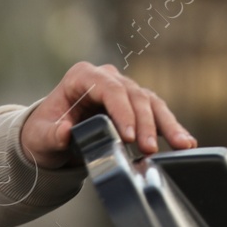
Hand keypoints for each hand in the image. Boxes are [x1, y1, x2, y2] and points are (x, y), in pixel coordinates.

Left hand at [21, 62, 195, 167]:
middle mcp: (106, 78)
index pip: (109, 88)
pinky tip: (186, 143)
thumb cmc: (43, 132)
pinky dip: (170, 129)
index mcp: (82, 77)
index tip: (128, 136)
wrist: (50, 137)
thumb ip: (52, 134)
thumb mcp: (40, 136)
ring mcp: (123, 90)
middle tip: (148, 149)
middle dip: (145, 123)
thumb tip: (65, 133)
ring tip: (182, 145)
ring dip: (167, 125)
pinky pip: (157, 114)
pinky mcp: (135, 106)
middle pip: (134, 96)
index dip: (122, 111)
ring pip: (151, 103)